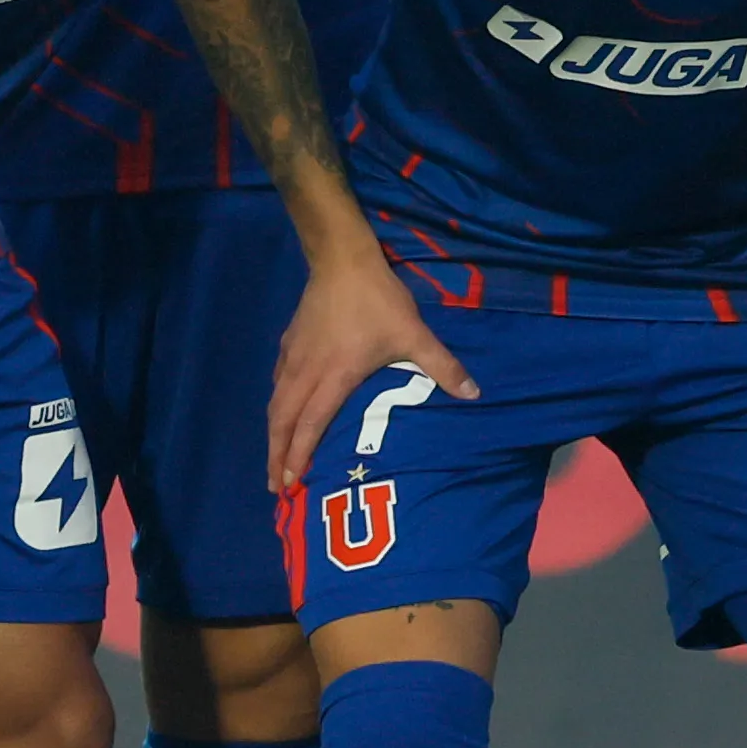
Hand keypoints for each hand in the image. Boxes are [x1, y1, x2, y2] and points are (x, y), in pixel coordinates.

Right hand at [264, 250, 470, 496]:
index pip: (311, 423)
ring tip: (273, 461)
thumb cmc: (378, 301)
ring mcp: (293, 358)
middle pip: (283, 421)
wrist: (343, 262)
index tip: (290, 482)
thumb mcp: (414, 334)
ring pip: (276, 404)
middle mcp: (307, 372)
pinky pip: (277, 384)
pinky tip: (280, 414)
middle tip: (276, 486)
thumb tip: (473, 393)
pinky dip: (276, 406)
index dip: (299, 454)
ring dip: (273, 435)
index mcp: (335, 376)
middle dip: (277, 456)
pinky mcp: (288, 344)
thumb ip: (442, 365)